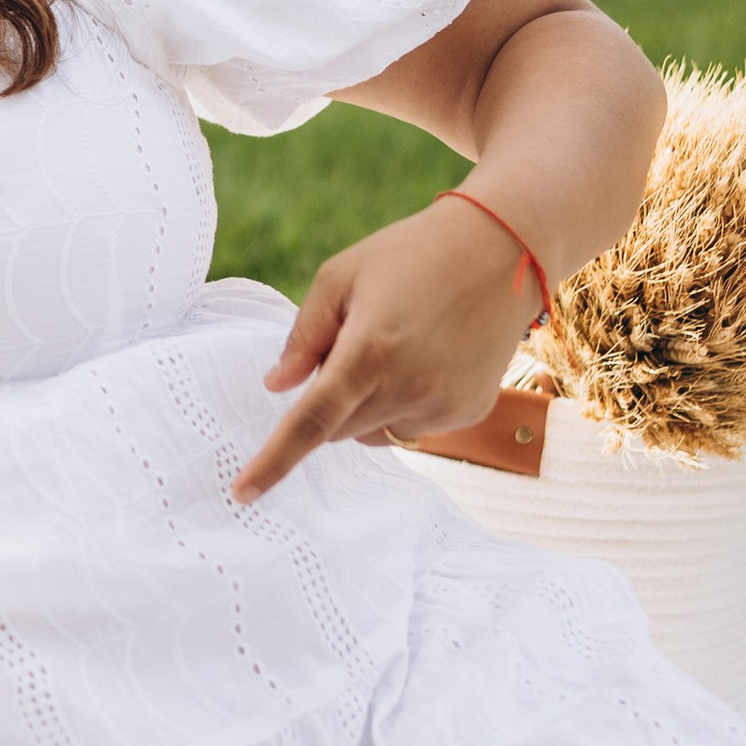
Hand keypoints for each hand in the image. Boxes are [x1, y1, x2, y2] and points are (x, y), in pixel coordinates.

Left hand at [232, 196, 541, 504]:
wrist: (502, 252)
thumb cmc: (411, 254)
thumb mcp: (341, 276)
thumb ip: (304, 336)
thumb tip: (277, 387)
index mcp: (370, 352)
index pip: (311, 422)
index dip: (274, 461)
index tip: (243, 493)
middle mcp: (410, 388)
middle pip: (336, 430)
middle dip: (326, 401)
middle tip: (347, 344)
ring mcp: (444, 406)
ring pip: (371, 434)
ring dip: (363, 406)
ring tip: (392, 345)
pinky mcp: (468, 413)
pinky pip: (410, 428)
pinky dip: (399, 404)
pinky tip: (422, 357)